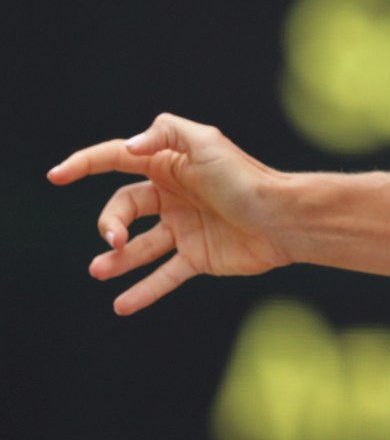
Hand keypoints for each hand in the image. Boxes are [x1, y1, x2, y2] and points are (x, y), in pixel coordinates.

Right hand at [49, 113, 291, 315]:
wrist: (283, 219)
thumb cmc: (247, 178)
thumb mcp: (207, 142)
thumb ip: (166, 134)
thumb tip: (130, 146)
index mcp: (171, 164)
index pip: (118, 159)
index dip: (85, 164)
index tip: (56, 176)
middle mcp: (174, 195)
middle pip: (124, 207)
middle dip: (110, 223)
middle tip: (113, 241)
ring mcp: (184, 227)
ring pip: (137, 246)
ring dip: (115, 259)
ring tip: (100, 270)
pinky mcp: (197, 257)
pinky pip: (162, 276)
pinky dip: (142, 291)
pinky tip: (121, 306)